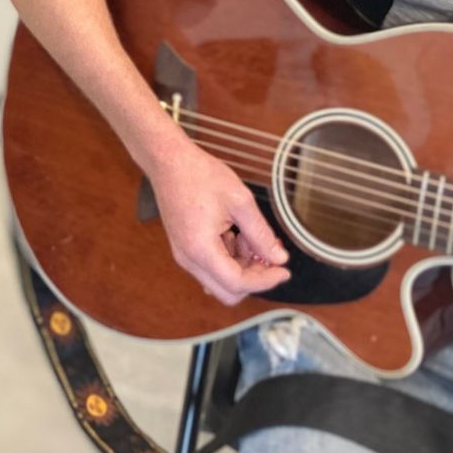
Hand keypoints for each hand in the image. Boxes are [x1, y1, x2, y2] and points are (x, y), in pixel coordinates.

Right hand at [150, 141, 290, 304]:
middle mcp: (189, 258)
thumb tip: (278, 258)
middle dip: (253, 278)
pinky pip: (212, 266)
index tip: (284, 269)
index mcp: (200, 249)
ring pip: (220, 280)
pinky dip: (230, 259)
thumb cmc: (199, 175)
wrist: (168, 160)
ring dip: (242, 267)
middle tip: (270, 257)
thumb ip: (261, 234)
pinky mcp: (185, 247)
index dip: (265, 280)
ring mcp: (184, 254)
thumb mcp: (240, 201)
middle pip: (227, 292)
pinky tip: (239, 235)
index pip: (237, 283)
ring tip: (253, 238)